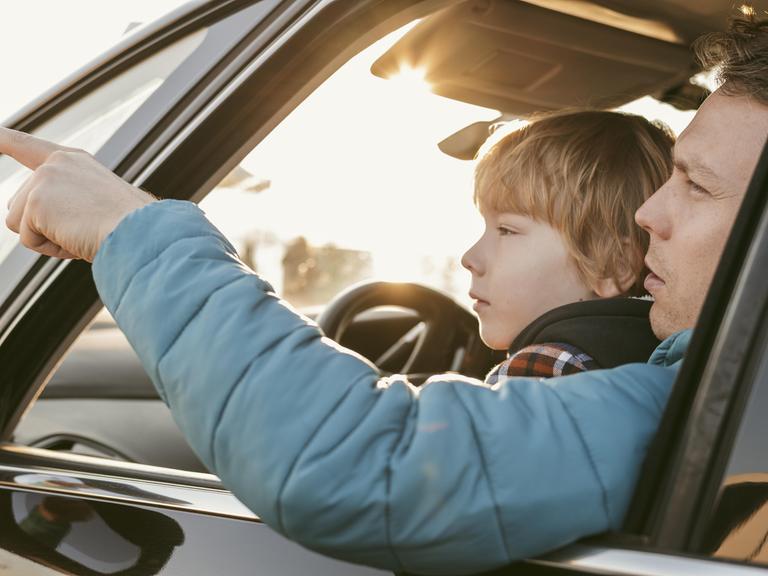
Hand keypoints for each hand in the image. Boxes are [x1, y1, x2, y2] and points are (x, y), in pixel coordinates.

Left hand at [2, 127, 155, 261]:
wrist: (141, 231)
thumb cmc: (130, 227)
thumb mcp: (97, 204)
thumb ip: (66, 202)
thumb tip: (39, 220)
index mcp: (73, 160)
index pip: (26, 146)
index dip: (3, 140)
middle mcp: (55, 163)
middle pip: (19, 205)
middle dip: (43, 226)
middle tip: (84, 228)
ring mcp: (44, 180)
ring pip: (19, 224)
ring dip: (47, 239)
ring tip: (81, 233)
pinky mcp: (36, 202)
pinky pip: (29, 240)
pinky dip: (52, 249)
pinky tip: (77, 239)